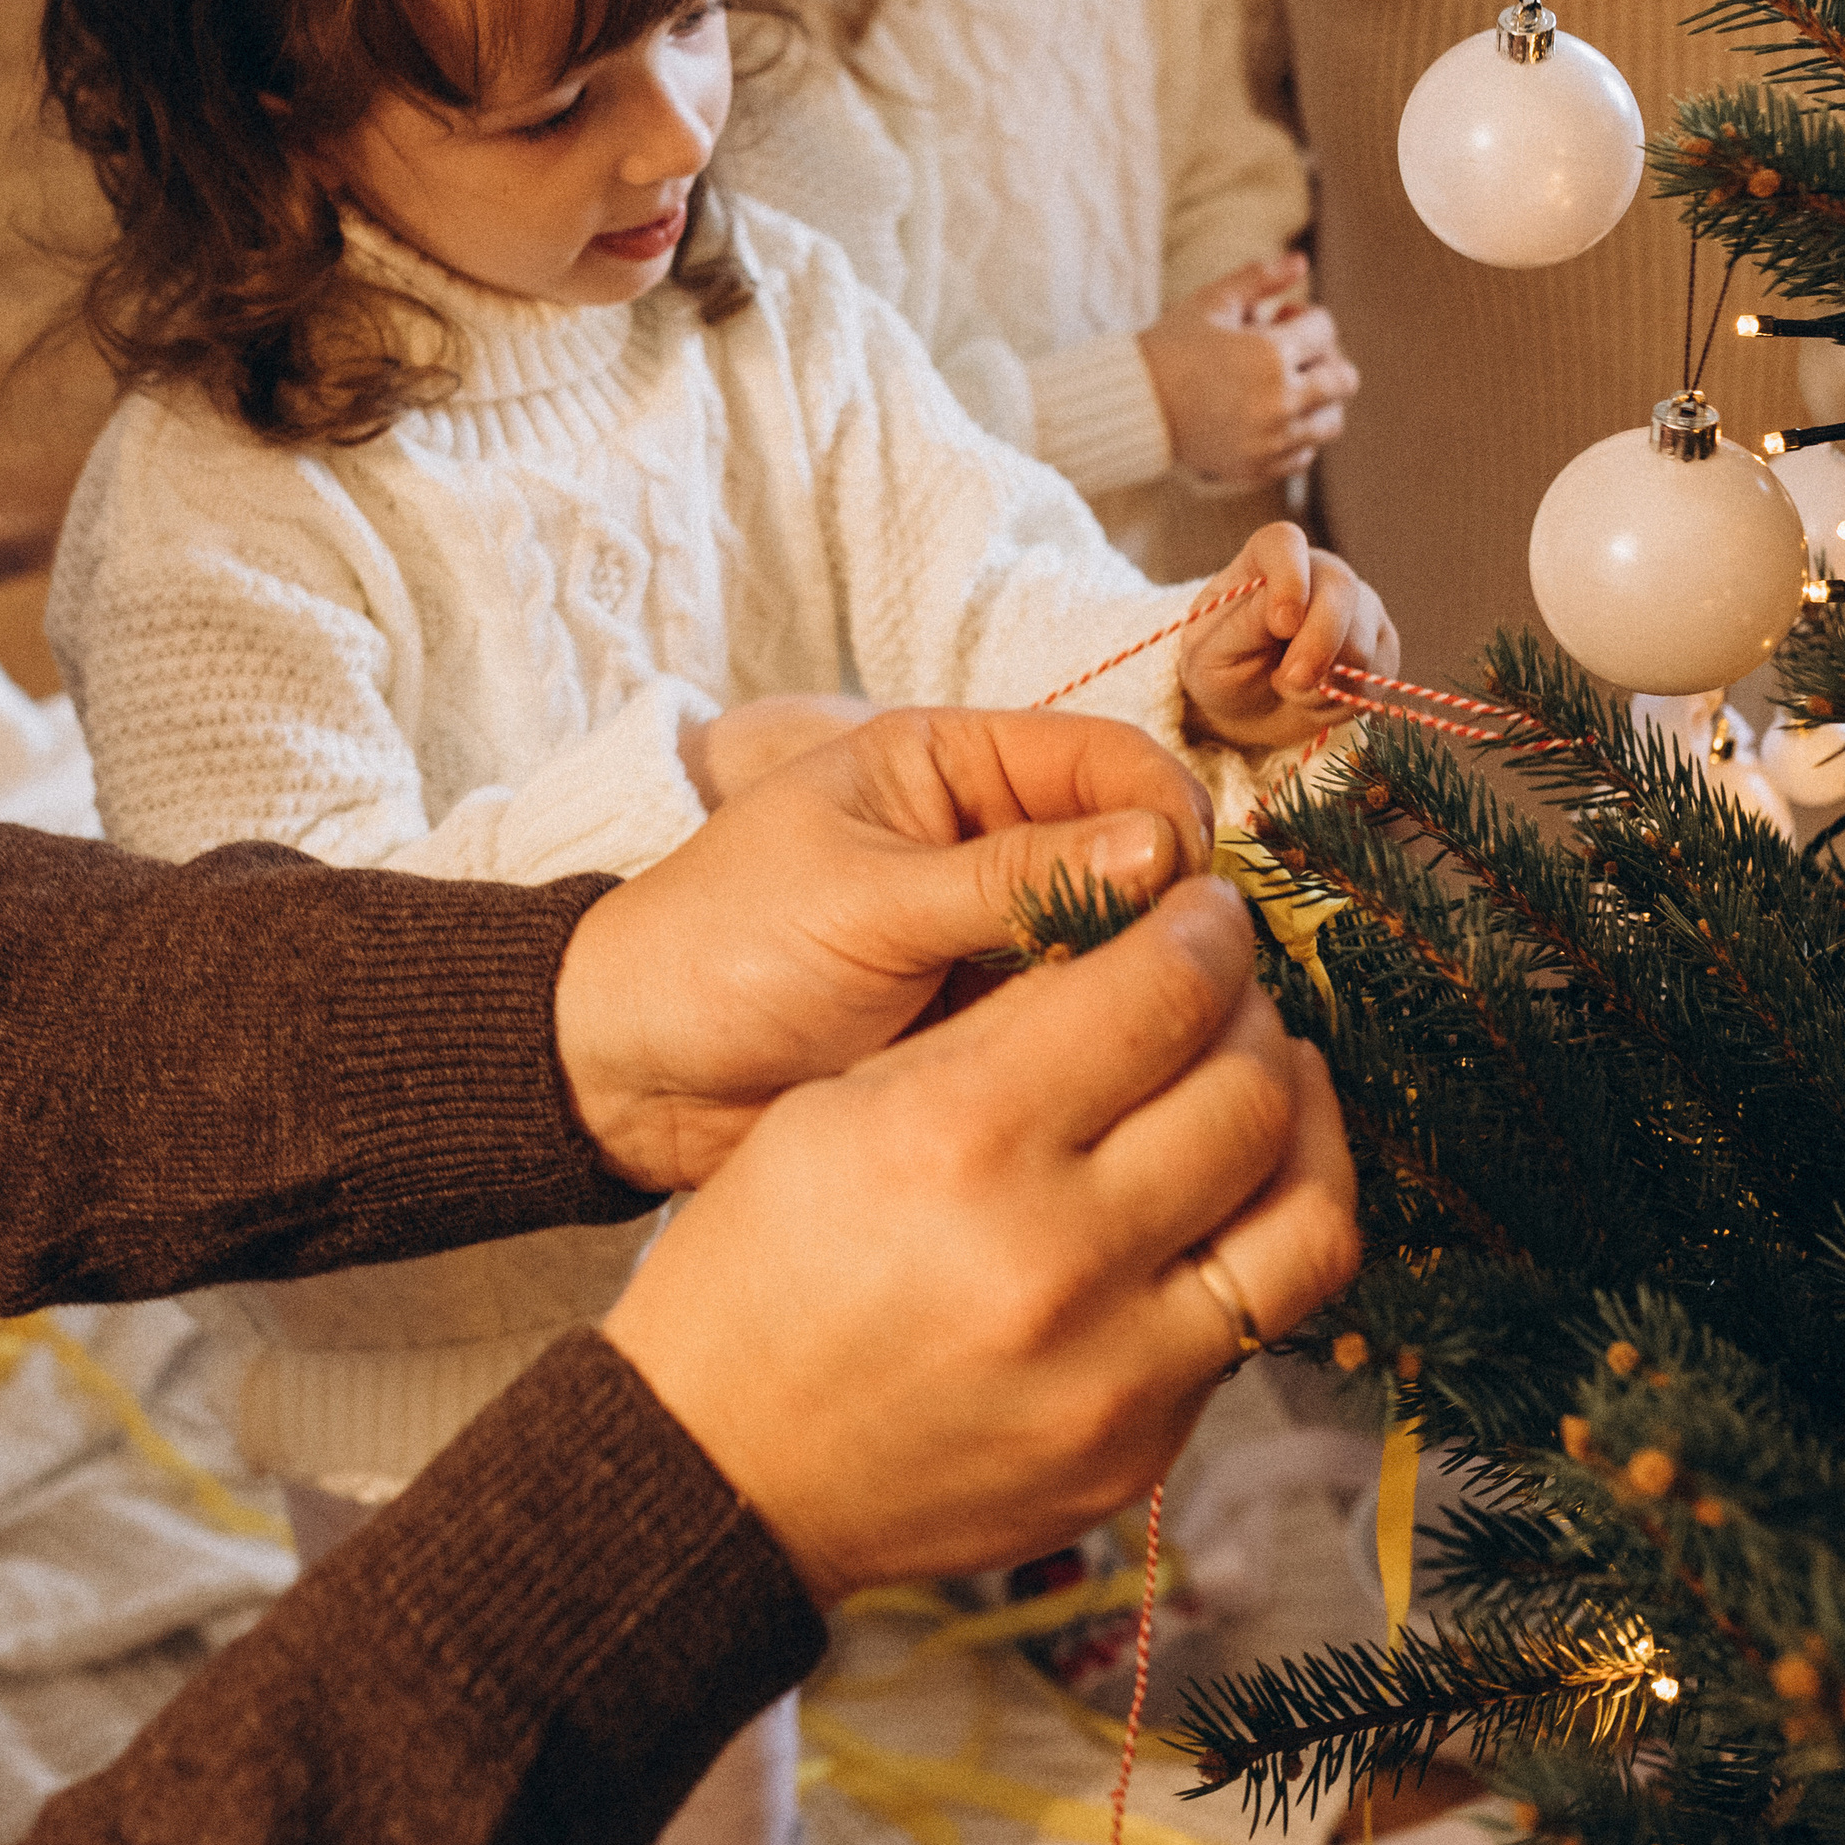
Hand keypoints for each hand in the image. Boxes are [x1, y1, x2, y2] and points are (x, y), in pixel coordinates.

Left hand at [554, 708, 1213, 1192]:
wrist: (629, 1076)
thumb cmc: (722, 954)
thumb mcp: (865, 903)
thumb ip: (1012, 877)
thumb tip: (1165, 850)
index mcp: (951, 766)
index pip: (1107, 763)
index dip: (1167, 817)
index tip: (1198, 895)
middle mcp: (990, 840)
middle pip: (1134, 853)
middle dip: (1177, 910)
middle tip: (1214, 984)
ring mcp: (997, 937)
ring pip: (1123, 945)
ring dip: (1155, 984)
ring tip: (1185, 1039)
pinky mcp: (994, 1025)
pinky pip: (1084, 1022)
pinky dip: (1115, 1043)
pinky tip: (1143, 1082)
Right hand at [602, 874, 1360, 1599]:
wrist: (719, 1469)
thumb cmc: (762, 1263)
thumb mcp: (848, 1103)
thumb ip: (1003, 1030)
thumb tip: (1139, 956)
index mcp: (961, 1138)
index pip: (1163, 993)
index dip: (1209, 932)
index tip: (1208, 915)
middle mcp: (1054, 1255)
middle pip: (1251, 1092)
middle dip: (1256, 1014)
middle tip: (1230, 993)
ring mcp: (1112, 1371)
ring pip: (1311, 1217)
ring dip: (1301, 1128)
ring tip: (1265, 1086)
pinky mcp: (1140, 1450)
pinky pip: (1259, 1323)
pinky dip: (1253, 1239)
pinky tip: (1213, 1202)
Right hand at [1138, 253, 1359, 488]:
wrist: (1135, 404)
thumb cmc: (1172, 346)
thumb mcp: (1212, 302)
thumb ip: (1259, 278)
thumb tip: (1302, 261)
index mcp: (1270, 353)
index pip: (1325, 330)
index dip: (1307, 317)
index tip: (1282, 317)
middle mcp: (1278, 400)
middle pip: (1344, 380)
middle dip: (1326, 359)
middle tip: (1296, 354)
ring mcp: (1270, 439)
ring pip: (1331, 421)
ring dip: (1319, 400)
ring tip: (1288, 387)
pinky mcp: (1258, 466)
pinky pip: (1304, 453)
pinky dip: (1297, 434)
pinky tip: (1272, 417)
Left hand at [1177, 520, 1397, 750]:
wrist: (1249, 708)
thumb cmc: (1222, 667)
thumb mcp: (1210, 649)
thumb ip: (1244, 625)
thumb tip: (1289, 617)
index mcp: (1268, 559)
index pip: (1285, 543)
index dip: (1288, 579)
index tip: (1280, 624)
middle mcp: (1319, 572)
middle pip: (1340, 589)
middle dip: (1317, 644)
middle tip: (1289, 682)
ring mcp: (1357, 607)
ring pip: (1362, 641)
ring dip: (1322, 682)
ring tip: (1288, 688)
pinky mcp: (1382, 647)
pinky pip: (1376, 676)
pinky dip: (1341, 700)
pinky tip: (1315, 698)